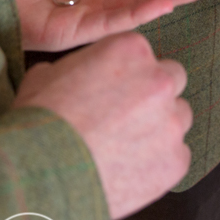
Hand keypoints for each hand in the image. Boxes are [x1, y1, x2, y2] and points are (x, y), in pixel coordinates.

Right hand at [14, 33, 192, 219]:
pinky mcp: (175, 161)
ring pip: (179, 117)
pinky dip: (159, 161)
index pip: (144, 54)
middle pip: (172, 79)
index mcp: (130, 49)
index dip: (128, 72)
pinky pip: (177, 155)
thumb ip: (76, 67)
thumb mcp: (47, 74)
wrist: (43, 170)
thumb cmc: (41, 119)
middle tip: (126, 113)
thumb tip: (74, 76)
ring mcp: (171, 122)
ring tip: (127, 144)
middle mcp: (159, 80)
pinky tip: (130, 167)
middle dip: (153, 93)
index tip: (113, 87)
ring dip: (160, 126)